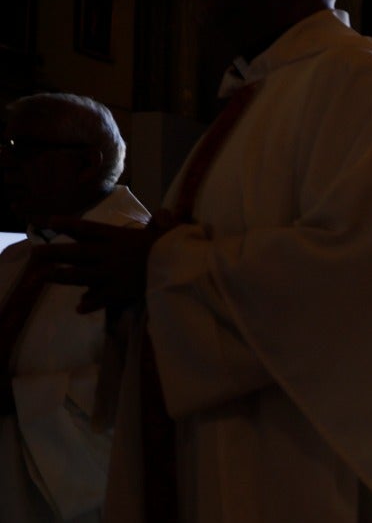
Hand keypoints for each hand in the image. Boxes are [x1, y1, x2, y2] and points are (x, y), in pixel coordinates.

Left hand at [37, 214, 170, 312]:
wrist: (183, 270)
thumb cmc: (177, 248)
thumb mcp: (170, 232)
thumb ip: (162, 223)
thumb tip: (164, 215)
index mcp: (120, 237)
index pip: (88, 229)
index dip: (68, 225)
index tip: (50, 222)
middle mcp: (110, 255)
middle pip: (76, 252)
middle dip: (54, 252)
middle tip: (36, 252)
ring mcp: (112, 274)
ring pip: (80, 275)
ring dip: (60, 276)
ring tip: (42, 277)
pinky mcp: (120, 292)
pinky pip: (99, 299)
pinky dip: (90, 304)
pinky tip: (79, 308)